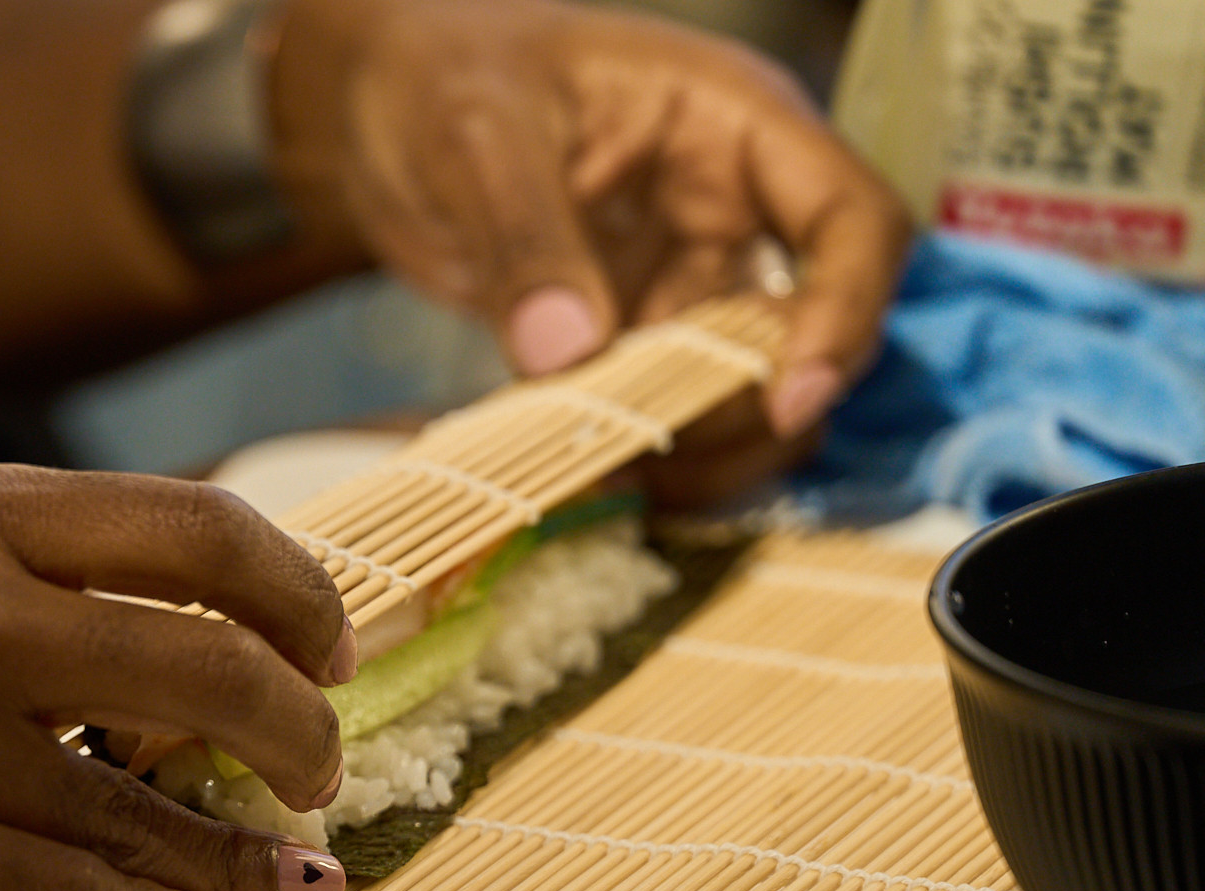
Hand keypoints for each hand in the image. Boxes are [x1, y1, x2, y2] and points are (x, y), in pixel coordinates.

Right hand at [0, 465, 352, 890]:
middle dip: (301, 733)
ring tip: (302, 882)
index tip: (329, 647)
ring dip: (246, 857)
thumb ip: (30, 564)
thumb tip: (191, 627)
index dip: (299, 595)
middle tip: (320, 772)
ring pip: (148, 807)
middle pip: (211, 668)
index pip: (201, 531)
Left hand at [271, 0, 911, 442]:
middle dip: (758, 407)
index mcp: (734, 125)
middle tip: (664, 451)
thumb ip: (524, 235)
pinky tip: (588, 476)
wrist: (377, 114)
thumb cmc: (440, 76)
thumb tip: (567, 350)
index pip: (851, 220)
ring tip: (619, 475)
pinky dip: (641, 454)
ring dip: (702, 446)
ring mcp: (684, 279)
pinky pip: (666, 411)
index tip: (787, 401)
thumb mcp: (477, 134)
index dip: (842, 313)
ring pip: (745, 388)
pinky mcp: (630, 337)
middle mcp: (733, 208)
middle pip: (810, 328)